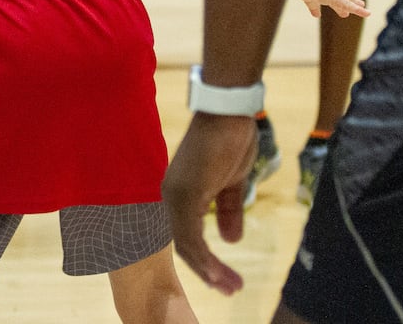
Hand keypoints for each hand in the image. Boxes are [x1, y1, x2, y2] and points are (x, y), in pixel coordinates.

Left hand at [162, 113, 258, 293]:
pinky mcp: (184, 194)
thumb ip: (227, 210)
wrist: (229, 113)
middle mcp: (170, 196)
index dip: (204, 260)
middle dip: (207, 271)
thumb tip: (231, 239)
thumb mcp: (231, 182)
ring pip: (187, 245)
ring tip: (231, 287)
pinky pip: (190, 235)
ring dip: (209, 270)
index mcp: (180, 193)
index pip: (187, 236)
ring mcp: (175, 195)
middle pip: (185, 245)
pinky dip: (204, 258)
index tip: (223, 279)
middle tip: (230, 289)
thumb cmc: (230, 140)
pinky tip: (218, 273)